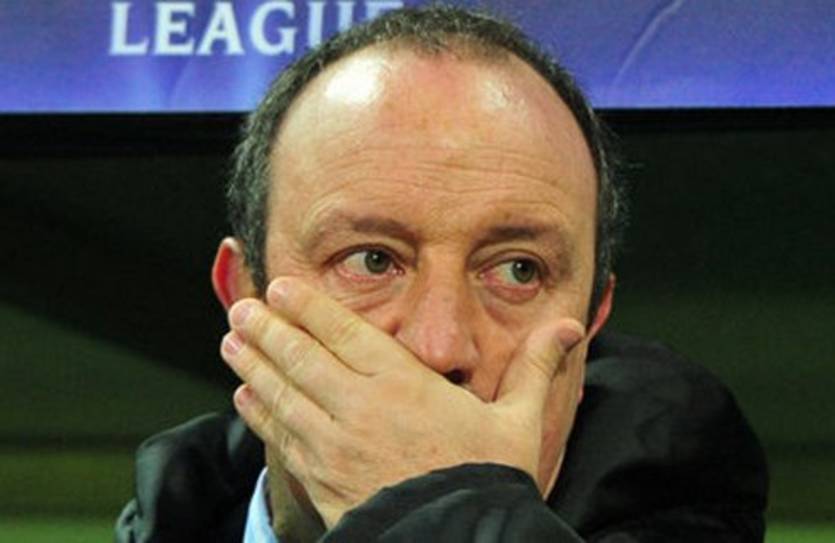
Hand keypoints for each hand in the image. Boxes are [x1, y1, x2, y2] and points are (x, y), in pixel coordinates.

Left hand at [221, 278, 584, 527]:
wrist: (455, 542)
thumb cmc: (486, 480)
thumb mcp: (519, 422)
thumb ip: (535, 368)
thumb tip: (569, 328)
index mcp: (403, 385)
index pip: (345, 333)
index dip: (310, 307)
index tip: (284, 286)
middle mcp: (358, 407)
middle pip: (301, 357)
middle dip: (268, 327)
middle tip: (244, 305)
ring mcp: (333, 444)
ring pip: (282, 392)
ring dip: (253, 362)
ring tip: (231, 339)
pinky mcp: (321, 478)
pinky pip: (281, 436)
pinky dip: (259, 411)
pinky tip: (244, 395)